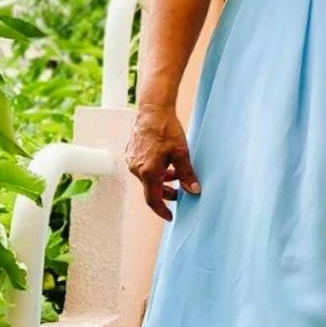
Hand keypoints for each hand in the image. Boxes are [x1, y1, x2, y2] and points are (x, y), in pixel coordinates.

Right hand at [126, 103, 200, 220]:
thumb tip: (194, 191)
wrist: (153, 109)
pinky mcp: (131, 153)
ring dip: (161, 180)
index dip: (162, 210)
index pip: (154, 200)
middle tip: (179, 194)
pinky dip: (154, 170)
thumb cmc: (167, 130)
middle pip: (151, 189)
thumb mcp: (181, 153)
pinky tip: (165, 162)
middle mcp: (136, 169)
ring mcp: (132, 160)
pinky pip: (142, 168)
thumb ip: (187, 175)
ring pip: (147, 178)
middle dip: (165, 193)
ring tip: (175, 174)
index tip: (170, 217)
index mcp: (148, 172)